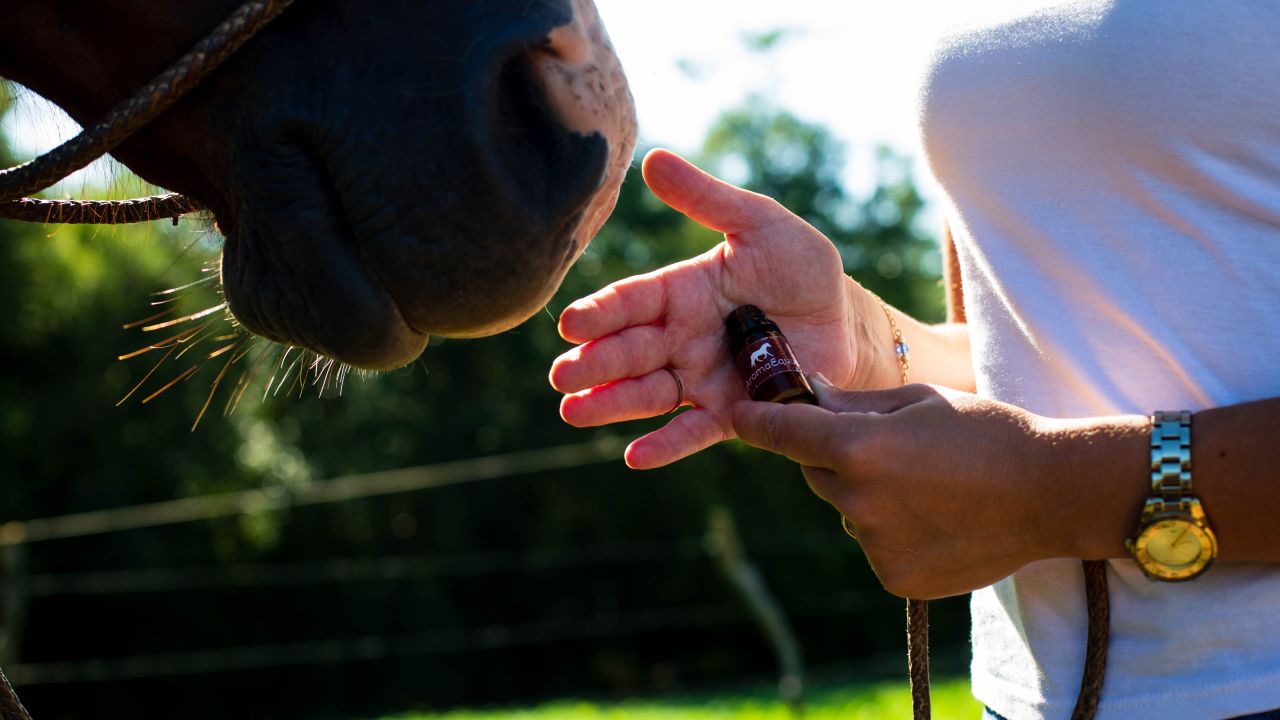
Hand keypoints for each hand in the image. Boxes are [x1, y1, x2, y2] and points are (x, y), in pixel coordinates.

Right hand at [551, 149, 884, 468]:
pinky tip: (635, 457)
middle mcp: (681, 337)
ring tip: (574, 413)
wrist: (845, 320)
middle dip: (595, 363)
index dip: (602, 311)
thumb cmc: (801, 266)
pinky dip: (665, 445)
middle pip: (631, 351)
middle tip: (562, 375)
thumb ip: (707, 199)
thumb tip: (651, 159)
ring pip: (648, 393)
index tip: (572, 322)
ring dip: (611, 403)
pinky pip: (693, 431)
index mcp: (681, 291)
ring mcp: (701, 378)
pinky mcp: (731, 413)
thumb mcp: (759, 223)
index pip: (632, 300)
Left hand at [732, 376, 1094, 598]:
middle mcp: (859, 502)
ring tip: (926, 484)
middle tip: (885, 446)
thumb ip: (852, 404)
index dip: (757, 423)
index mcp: (860, 449)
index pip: (784, 435)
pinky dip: (890, 530)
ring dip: (865, 495)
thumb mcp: (918, 401)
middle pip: (817, 473)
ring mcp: (876, 546)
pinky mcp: (894, 578)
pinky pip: (873, 544)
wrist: (1051, 493)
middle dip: (834, 456)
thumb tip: (805, 396)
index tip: (738, 416)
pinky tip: (935, 517)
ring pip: (847, 510)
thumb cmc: (987, 432)